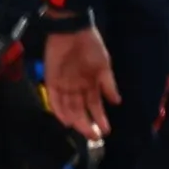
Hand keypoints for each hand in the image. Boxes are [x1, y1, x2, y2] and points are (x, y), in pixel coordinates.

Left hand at [43, 27, 119, 143]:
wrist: (72, 31)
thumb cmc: (91, 46)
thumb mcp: (104, 66)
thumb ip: (108, 84)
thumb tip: (117, 101)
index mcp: (90, 84)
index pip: (94, 106)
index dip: (99, 119)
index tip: (106, 131)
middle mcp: (77, 88)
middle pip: (81, 110)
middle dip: (88, 124)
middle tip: (95, 137)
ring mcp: (64, 85)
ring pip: (69, 108)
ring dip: (76, 121)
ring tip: (84, 131)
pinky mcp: (51, 80)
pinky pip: (54, 99)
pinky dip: (59, 111)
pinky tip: (66, 121)